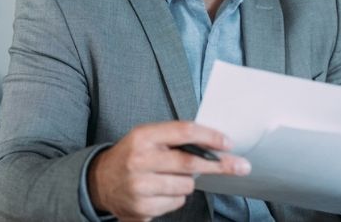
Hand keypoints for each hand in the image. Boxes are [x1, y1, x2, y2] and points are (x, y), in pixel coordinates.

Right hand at [87, 121, 250, 220]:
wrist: (100, 181)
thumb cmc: (132, 155)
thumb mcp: (146, 138)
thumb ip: (174, 138)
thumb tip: (214, 145)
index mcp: (143, 137)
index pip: (183, 132)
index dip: (210, 137)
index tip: (228, 143)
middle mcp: (140, 160)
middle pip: (190, 163)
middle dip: (220, 165)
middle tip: (240, 166)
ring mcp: (140, 186)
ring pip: (186, 186)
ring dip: (188, 182)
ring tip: (171, 177)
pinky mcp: (142, 208)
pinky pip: (176, 202)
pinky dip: (176, 197)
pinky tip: (161, 191)